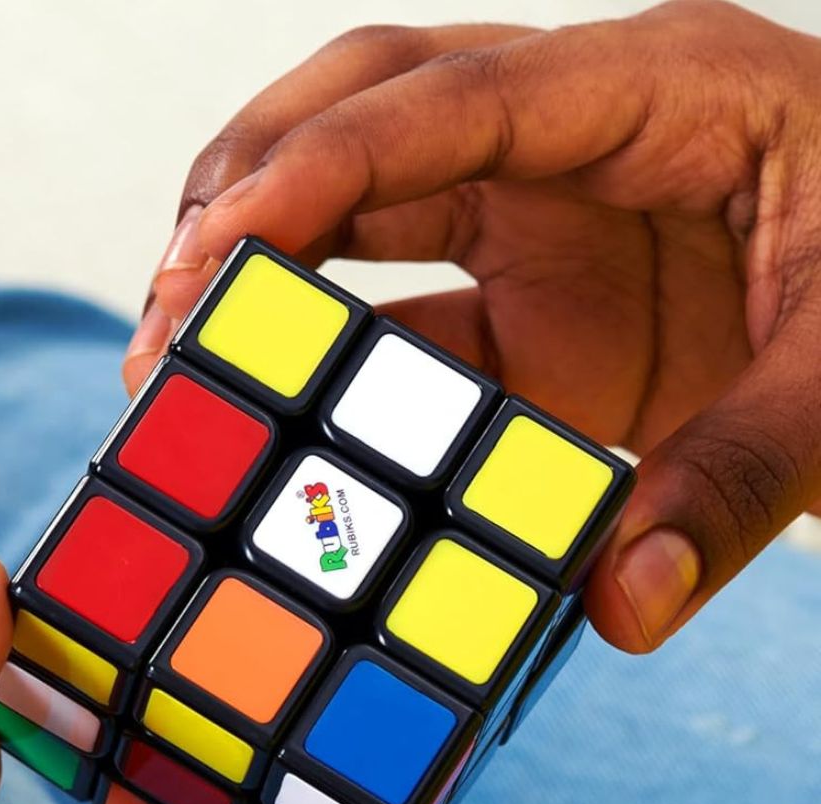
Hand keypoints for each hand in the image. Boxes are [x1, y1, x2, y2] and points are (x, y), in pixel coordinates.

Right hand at [125, 0, 820, 653]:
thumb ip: (739, 484)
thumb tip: (618, 605)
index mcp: (660, 93)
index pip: (457, 95)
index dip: (324, 163)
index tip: (215, 248)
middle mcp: (578, 138)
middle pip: (372, 105)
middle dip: (253, 186)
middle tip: (169, 294)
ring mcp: (548, 219)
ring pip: (366, 203)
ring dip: (267, 273)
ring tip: (182, 357)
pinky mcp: (535, 304)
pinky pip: (410, 318)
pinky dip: (336, 364)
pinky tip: (280, 421)